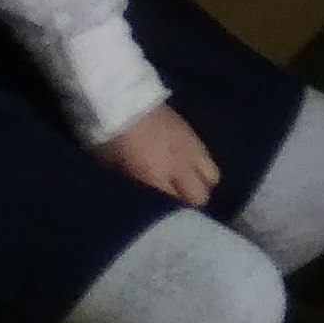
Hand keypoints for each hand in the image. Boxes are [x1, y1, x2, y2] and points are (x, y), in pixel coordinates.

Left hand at [100, 104, 222, 205]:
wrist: (122, 100)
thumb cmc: (110, 140)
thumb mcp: (113, 172)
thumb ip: (136, 189)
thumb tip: (146, 203)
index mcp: (156, 178)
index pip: (178, 207)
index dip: (175, 216)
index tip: (168, 221)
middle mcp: (181, 166)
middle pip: (202, 195)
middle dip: (192, 202)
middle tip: (179, 206)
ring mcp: (192, 149)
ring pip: (213, 177)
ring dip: (201, 184)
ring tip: (188, 186)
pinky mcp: (196, 134)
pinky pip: (208, 158)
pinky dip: (202, 167)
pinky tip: (189, 167)